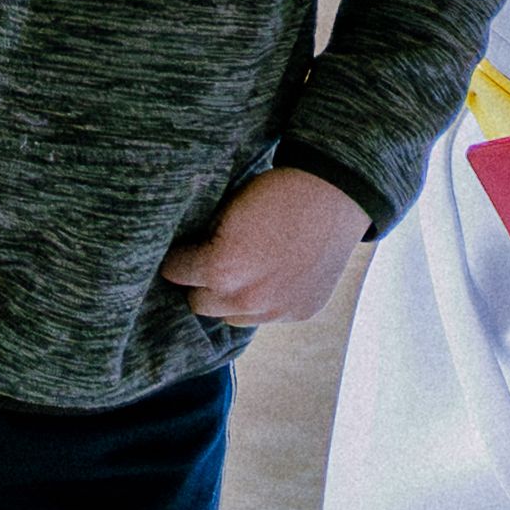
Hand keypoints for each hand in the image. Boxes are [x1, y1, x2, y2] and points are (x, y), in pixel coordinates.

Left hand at [165, 166, 367, 332]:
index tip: (184, 252)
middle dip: (201, 284)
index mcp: (220, 268)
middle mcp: (245, 298)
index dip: (179, 258)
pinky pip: (266, 316)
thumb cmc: (277, 192)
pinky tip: (275, 275)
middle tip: (212, 264)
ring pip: (232, 317)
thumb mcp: (229, 210)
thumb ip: (207, 242)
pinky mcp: (299, 313)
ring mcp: (275, 310)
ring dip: (233, 299)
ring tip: (246, 272)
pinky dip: (265, 300)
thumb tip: (192, 256)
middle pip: (200, 303)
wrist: (334, 195)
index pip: (176, 273)